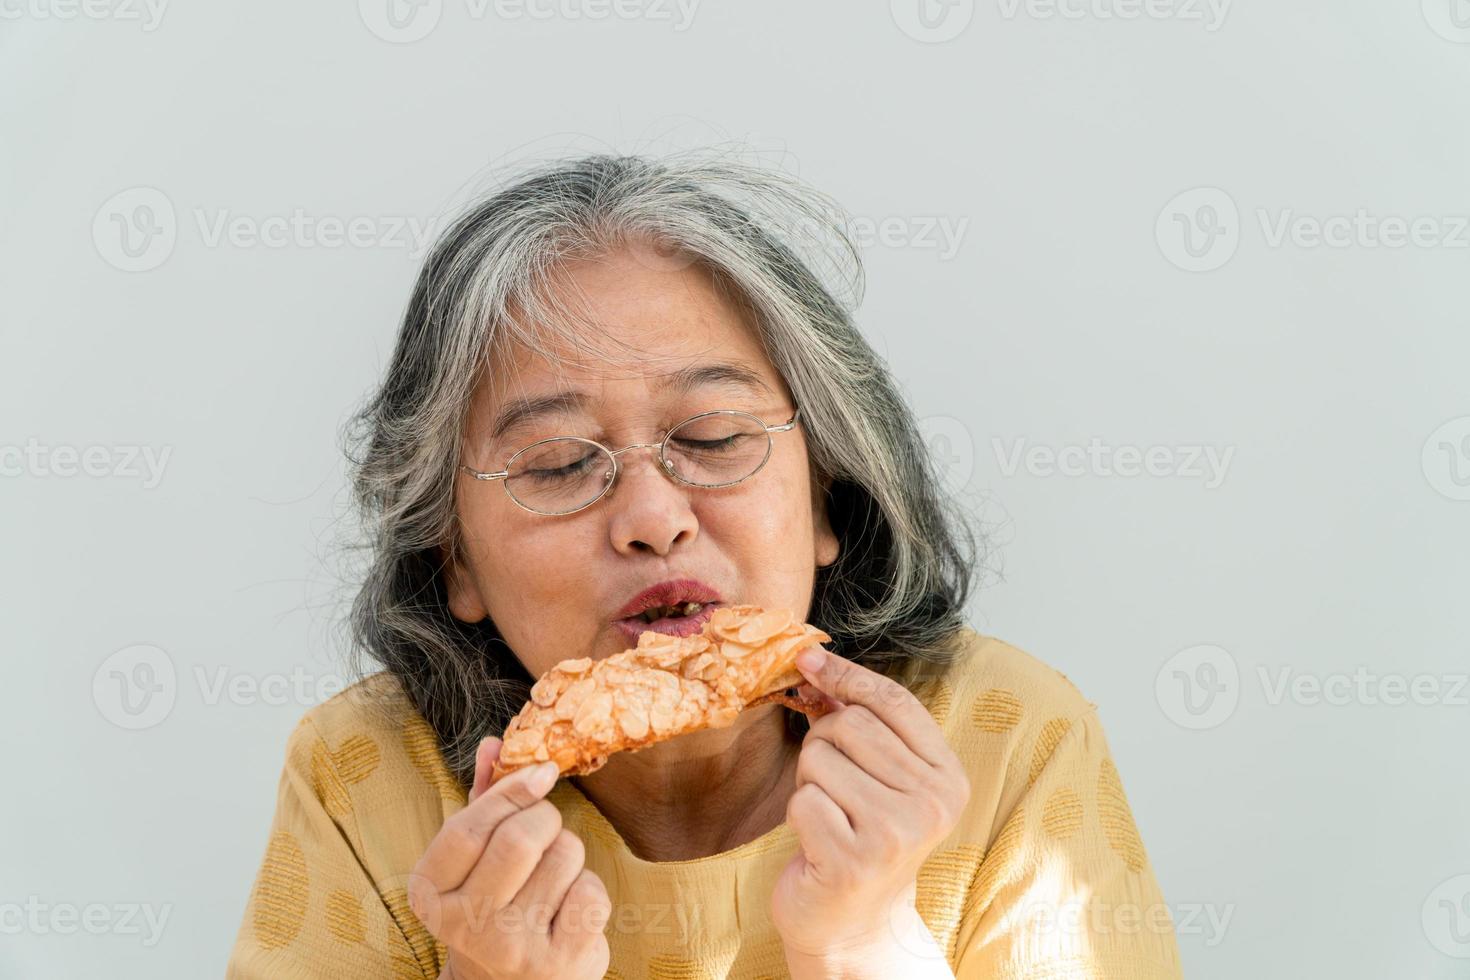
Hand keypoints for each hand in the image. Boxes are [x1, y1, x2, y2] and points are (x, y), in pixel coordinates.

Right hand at [409, 736, 611, 979]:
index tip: (541, 773)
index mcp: (430, 893)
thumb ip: (482, 799)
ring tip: (551, 879)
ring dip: (568, 854)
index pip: (469, 826)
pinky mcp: (560, 963)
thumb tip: (495, 742)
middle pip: (521, 837)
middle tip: (546, 829)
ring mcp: (513, 947)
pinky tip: (567, 911)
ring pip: (564, 857)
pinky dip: (588, 889)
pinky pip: (591, 892)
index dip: (510, 791)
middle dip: (545, 819)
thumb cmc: (491, 907)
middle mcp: (465, 925)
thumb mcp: (473, 860)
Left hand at [772, 647, 969, 976]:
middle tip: (830, 783)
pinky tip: (819, 842)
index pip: (895, 702)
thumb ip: (861, 721)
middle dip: (822, 743)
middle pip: (850, 724)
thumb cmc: (861, 836)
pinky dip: (798, 815)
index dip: (848, 674)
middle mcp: (932, 803)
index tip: (808, 659)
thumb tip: (814, 661)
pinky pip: (802, 800)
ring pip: (820, 758)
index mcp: (948, 777)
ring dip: (808, 782)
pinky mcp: (854, 860)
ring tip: (829, 815)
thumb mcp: (879, 777)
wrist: (854, 922)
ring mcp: (896, 833)